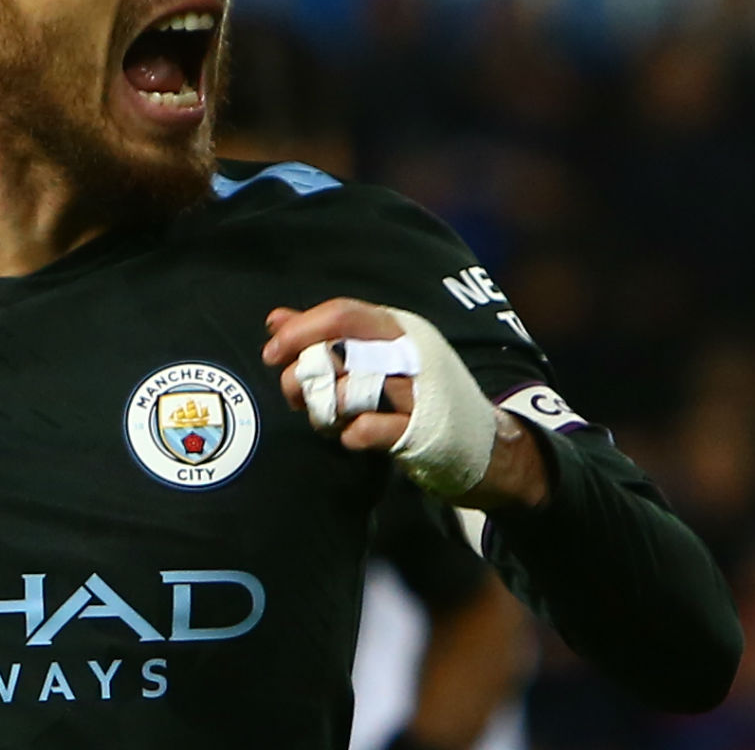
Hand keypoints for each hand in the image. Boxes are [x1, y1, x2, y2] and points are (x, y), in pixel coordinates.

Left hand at [261, 297, 551, 508]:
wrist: (483, 443)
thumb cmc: (416, 395)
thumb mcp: (374, 357)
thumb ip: (324, 338)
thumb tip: (275, 320)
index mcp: (398, 328)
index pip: (342, 313)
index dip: (301, 330)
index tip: (271, 353)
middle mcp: (410, 352)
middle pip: (341, 350)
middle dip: (303, 374)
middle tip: (292, 394)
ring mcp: (420, 391)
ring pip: (352, 389)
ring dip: (324, 408)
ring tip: (323, 418)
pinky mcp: (425, 430)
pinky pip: (373, 428)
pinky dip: (351, 434)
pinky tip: (348, 437)